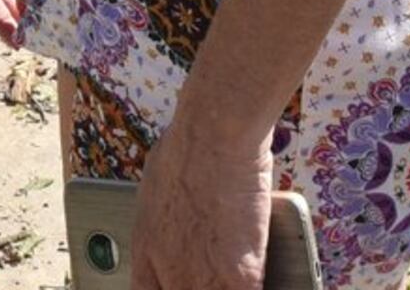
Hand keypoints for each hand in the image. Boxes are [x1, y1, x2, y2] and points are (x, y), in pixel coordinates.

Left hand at [128, 122, 277, 289]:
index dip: (166, 289)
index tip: (184, 282)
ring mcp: (205, 277)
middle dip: (203, 285)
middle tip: (218, 271)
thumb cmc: (187, 144)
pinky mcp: (241, 275)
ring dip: (229, 285)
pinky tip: (263, 275)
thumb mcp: (157, 184)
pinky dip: (263, 285)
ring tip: (241, 272)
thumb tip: (178, 213)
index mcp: (146, 247)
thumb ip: (166, 212)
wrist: (214, 135)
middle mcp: (171, 270)